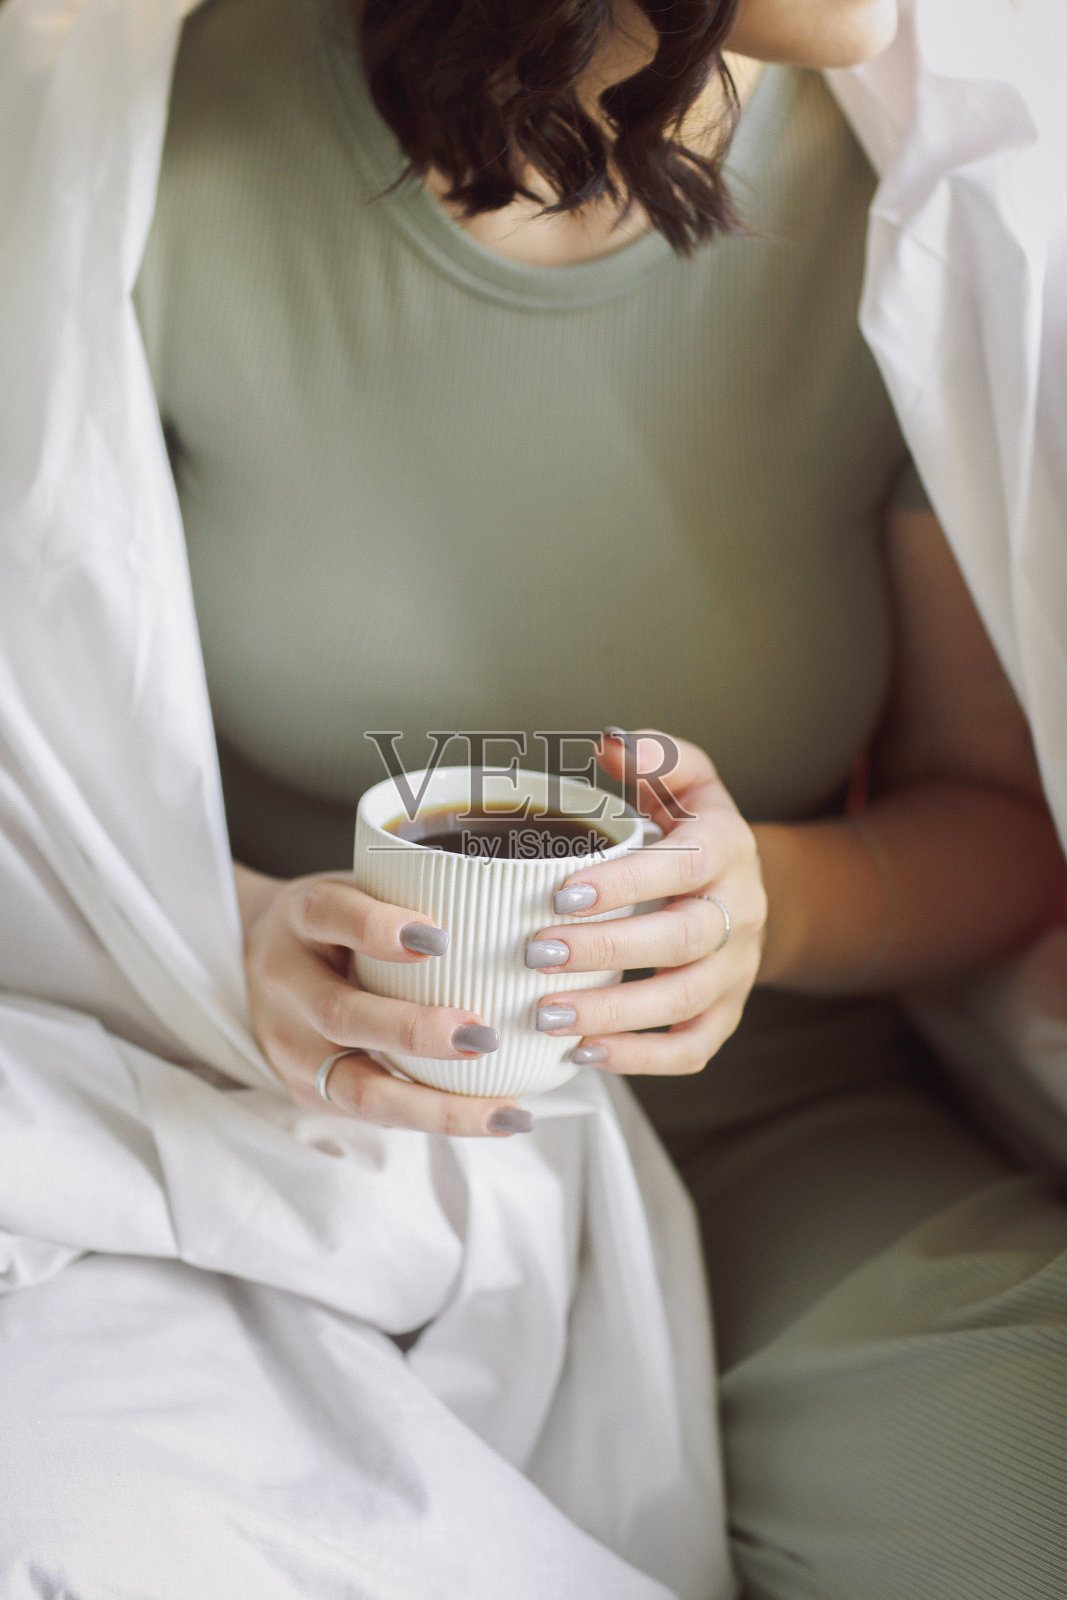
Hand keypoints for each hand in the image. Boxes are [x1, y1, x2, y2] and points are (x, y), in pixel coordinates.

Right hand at [239, 867, 531, 1135]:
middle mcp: (286, 983)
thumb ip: (413, 891)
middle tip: (484, 1035)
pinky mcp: (308, 1090)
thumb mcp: (358, 886)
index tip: (438, 938)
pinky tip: (493, 1117)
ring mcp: (290, 1046)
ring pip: (356, 1088)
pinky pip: (373, 1113)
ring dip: (436, 1104)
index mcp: (300, 917)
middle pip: (340, 1016)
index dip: (376, 927)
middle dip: (414, 1031)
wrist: (258, 958)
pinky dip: (435, 1118)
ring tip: (505, 1111)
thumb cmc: (340, 920)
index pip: (329, 915)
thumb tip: (516, 900)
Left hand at [525, 731, 766, 1074]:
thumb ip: (656, 758)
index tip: (560, 892)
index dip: (624, 883)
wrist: (749, 893)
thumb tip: (608, 742)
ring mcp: (736, 971)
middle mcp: (741, 912)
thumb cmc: (697, 835)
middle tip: (536, 952)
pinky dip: (640, 1059)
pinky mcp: (727, 1015)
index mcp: (726, 849)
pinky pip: (692, 1048)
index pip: (681, 866)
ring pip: (682, 1002)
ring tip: (546, 1015)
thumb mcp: (690, 784)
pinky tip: (585, 1053)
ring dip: (612, 1014)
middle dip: (605, 951)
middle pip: (679, 941)